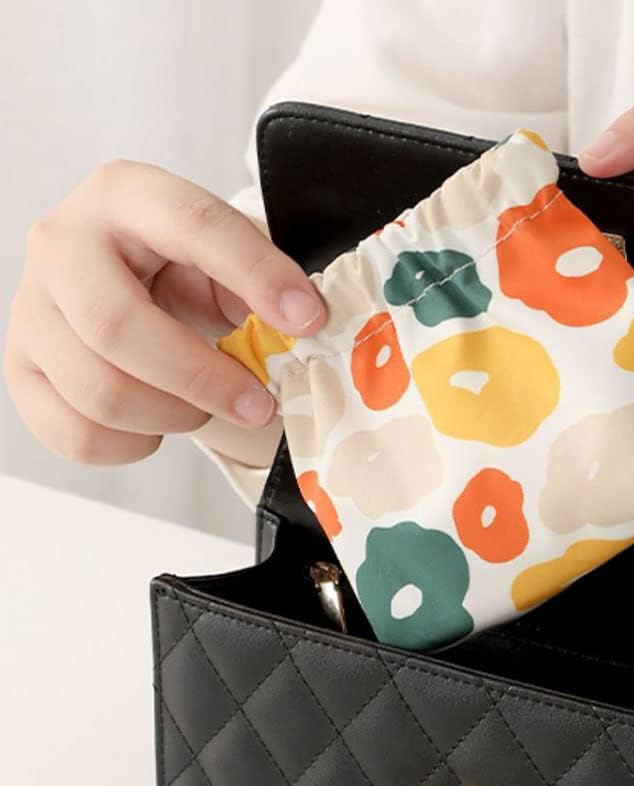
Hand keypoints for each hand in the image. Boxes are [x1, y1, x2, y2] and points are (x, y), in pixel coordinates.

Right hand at [3, 160, 325, 463]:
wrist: (133, 287)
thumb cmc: (188, 271)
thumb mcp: (230, 256)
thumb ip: (265, 278)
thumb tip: (304, 321)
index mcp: (125, 195)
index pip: (192, 225)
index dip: (255, 275)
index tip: (308, 320)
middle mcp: (61, 243)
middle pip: (117, 327)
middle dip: (203, 379)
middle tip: (258, 403)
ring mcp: (31, 310)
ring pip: (98, 391)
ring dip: (174, 415)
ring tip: (206, 407)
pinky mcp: (21, 370)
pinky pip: (76, 435)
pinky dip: (133, 445)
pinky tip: (159, 424)